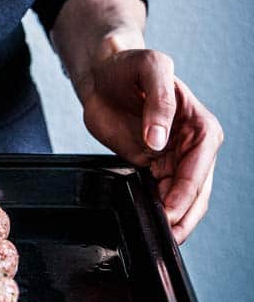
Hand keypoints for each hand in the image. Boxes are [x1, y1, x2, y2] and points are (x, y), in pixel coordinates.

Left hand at [76, 49, 223, 243]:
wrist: (102, 73)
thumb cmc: (129, 65)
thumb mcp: (150, 67)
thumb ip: (160, 102)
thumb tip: (160, 141)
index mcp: (199, 125)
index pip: (200, 167)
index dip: (186, 192)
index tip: (168, 210)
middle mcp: (192, 146)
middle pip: (196, 191)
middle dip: (183, 215)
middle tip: (164, 234)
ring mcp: (174, 160)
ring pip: (182, 200)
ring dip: (174, 220)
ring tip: (158, 236)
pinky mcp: (153, 168)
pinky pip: (161, 197)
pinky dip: (158, 213)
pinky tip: (149, 224)